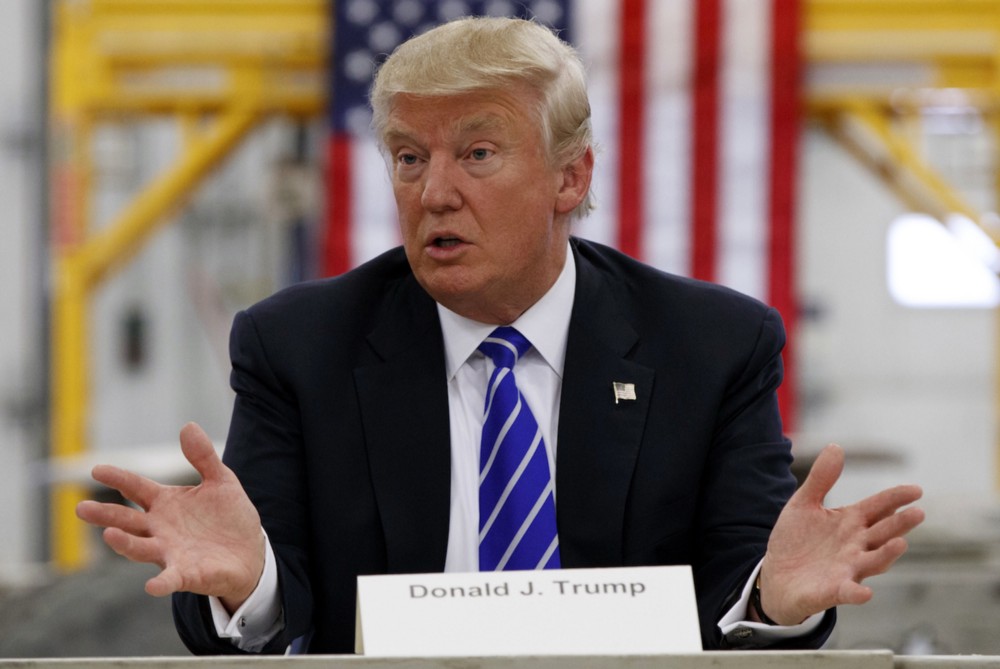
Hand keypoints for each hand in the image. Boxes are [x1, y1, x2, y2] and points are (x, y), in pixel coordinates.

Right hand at [76, 422, 264, 612]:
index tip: (97, 470)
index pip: (136, 488)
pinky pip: (169, 579)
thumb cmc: (229, 516)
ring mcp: (170, 552)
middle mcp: (160, 529)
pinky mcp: (186, 574)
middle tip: (81, 509)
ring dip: (125, 543)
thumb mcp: (221, 481)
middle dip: (105, 515)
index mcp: (166, 503)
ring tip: (110, 534)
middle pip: (127, 520)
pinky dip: (161, 583)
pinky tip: (152, 586)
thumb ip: (204, 457)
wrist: (250, 552)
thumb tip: (188, 426)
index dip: (118, 478)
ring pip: (140, 548)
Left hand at [757, 443, 923, 624]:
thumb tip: (836, 446)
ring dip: (887, 554)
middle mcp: (856, 545)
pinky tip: (865, 593)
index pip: (879, 507)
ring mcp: (847, 569)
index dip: (896, 498)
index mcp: (850, 522)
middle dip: (900, 524)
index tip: (916, 490)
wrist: (777, 576)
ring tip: (900, 543)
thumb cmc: (797, 540)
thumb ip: (821, 479)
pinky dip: (856, 592)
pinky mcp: (833, 590)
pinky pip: (848, 592)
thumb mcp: (804, 504)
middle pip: (883, 533)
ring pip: (874, 561)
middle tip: (917, 512)